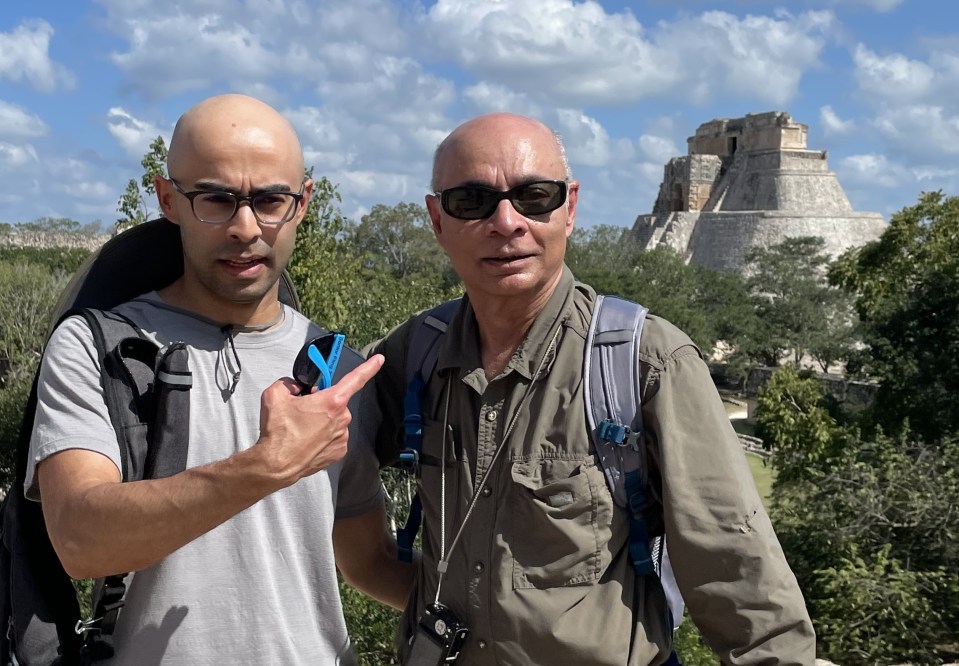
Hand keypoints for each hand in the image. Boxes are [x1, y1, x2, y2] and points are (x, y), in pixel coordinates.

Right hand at [255, 354, 383, 486]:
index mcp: (331, 401)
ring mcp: (342, 436)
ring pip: (334, 420)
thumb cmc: (278, 432)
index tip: (379, 359)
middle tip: (302, 411)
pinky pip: (334, 436)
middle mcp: (342, 418)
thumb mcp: (275, 395)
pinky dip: (323, 436)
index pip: (355, 378)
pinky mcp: (339, 451)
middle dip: (322, 402)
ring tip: (302, 430)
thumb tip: (295, 386)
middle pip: (335, 401)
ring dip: (322, 421)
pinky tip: (308, 440)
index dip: (369, 367)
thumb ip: (288, 383)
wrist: (276, 465)